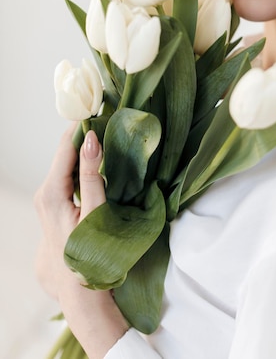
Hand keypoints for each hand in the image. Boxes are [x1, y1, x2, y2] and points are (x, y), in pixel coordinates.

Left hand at [34, 126, 105, 297]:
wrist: (77, 290)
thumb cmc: (88, 253)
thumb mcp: (94, 212)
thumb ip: (90, 174)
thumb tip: (91, 138)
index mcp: (51, 192)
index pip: (65, 146)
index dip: (81, 125)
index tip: (99, 107)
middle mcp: (43, 192)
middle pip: (64, 153)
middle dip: (84, 135)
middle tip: (108, 118)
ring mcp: (46, 199)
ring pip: (65, 164)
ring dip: (83, 149)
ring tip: (106, 133)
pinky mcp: (53, 204)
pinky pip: (66, 176)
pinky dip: (80, 164)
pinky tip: (97, 159)